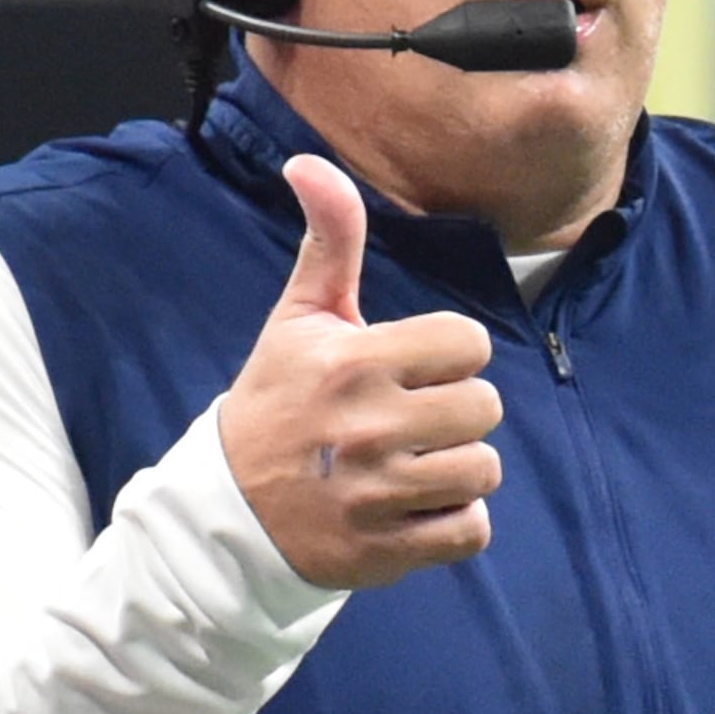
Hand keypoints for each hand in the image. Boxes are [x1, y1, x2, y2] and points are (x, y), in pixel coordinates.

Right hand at [220, 155, 504, 589]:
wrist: (229, 510)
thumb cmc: (278, 402)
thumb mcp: (298, 318)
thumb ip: (327, 240)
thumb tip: (309, 163)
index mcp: (354, 363)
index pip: (469, 344)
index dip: (449, 356)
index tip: (410, 370)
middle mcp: (368, 428)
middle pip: (485, 407)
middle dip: (456, 413)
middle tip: (411, 422)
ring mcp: (378, 494)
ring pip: (484, 469)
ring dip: (458, 470)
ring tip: (414, 466)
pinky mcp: (387, 550)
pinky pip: (472, 529)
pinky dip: (455, 522)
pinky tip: (416, 508)